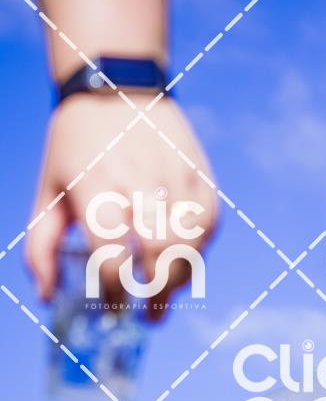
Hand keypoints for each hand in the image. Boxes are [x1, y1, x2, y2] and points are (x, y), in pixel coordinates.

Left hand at [26, 93, 218, 319]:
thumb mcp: (47, 191)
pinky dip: (197, 253)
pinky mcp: (200, 176)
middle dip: (156, 295)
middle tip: (148, 316)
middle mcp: (140, 181)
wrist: (116, 84)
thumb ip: (42, 247)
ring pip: (190, 246)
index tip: (113, 307)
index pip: (112, 255)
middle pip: (159, 256)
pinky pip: (207, 228)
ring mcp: (176, 177)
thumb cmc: (77, 147)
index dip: (115, 292)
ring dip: (179, 280)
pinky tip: (182, 262)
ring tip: (166, 294)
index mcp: (96, 187)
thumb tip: (46, 295)